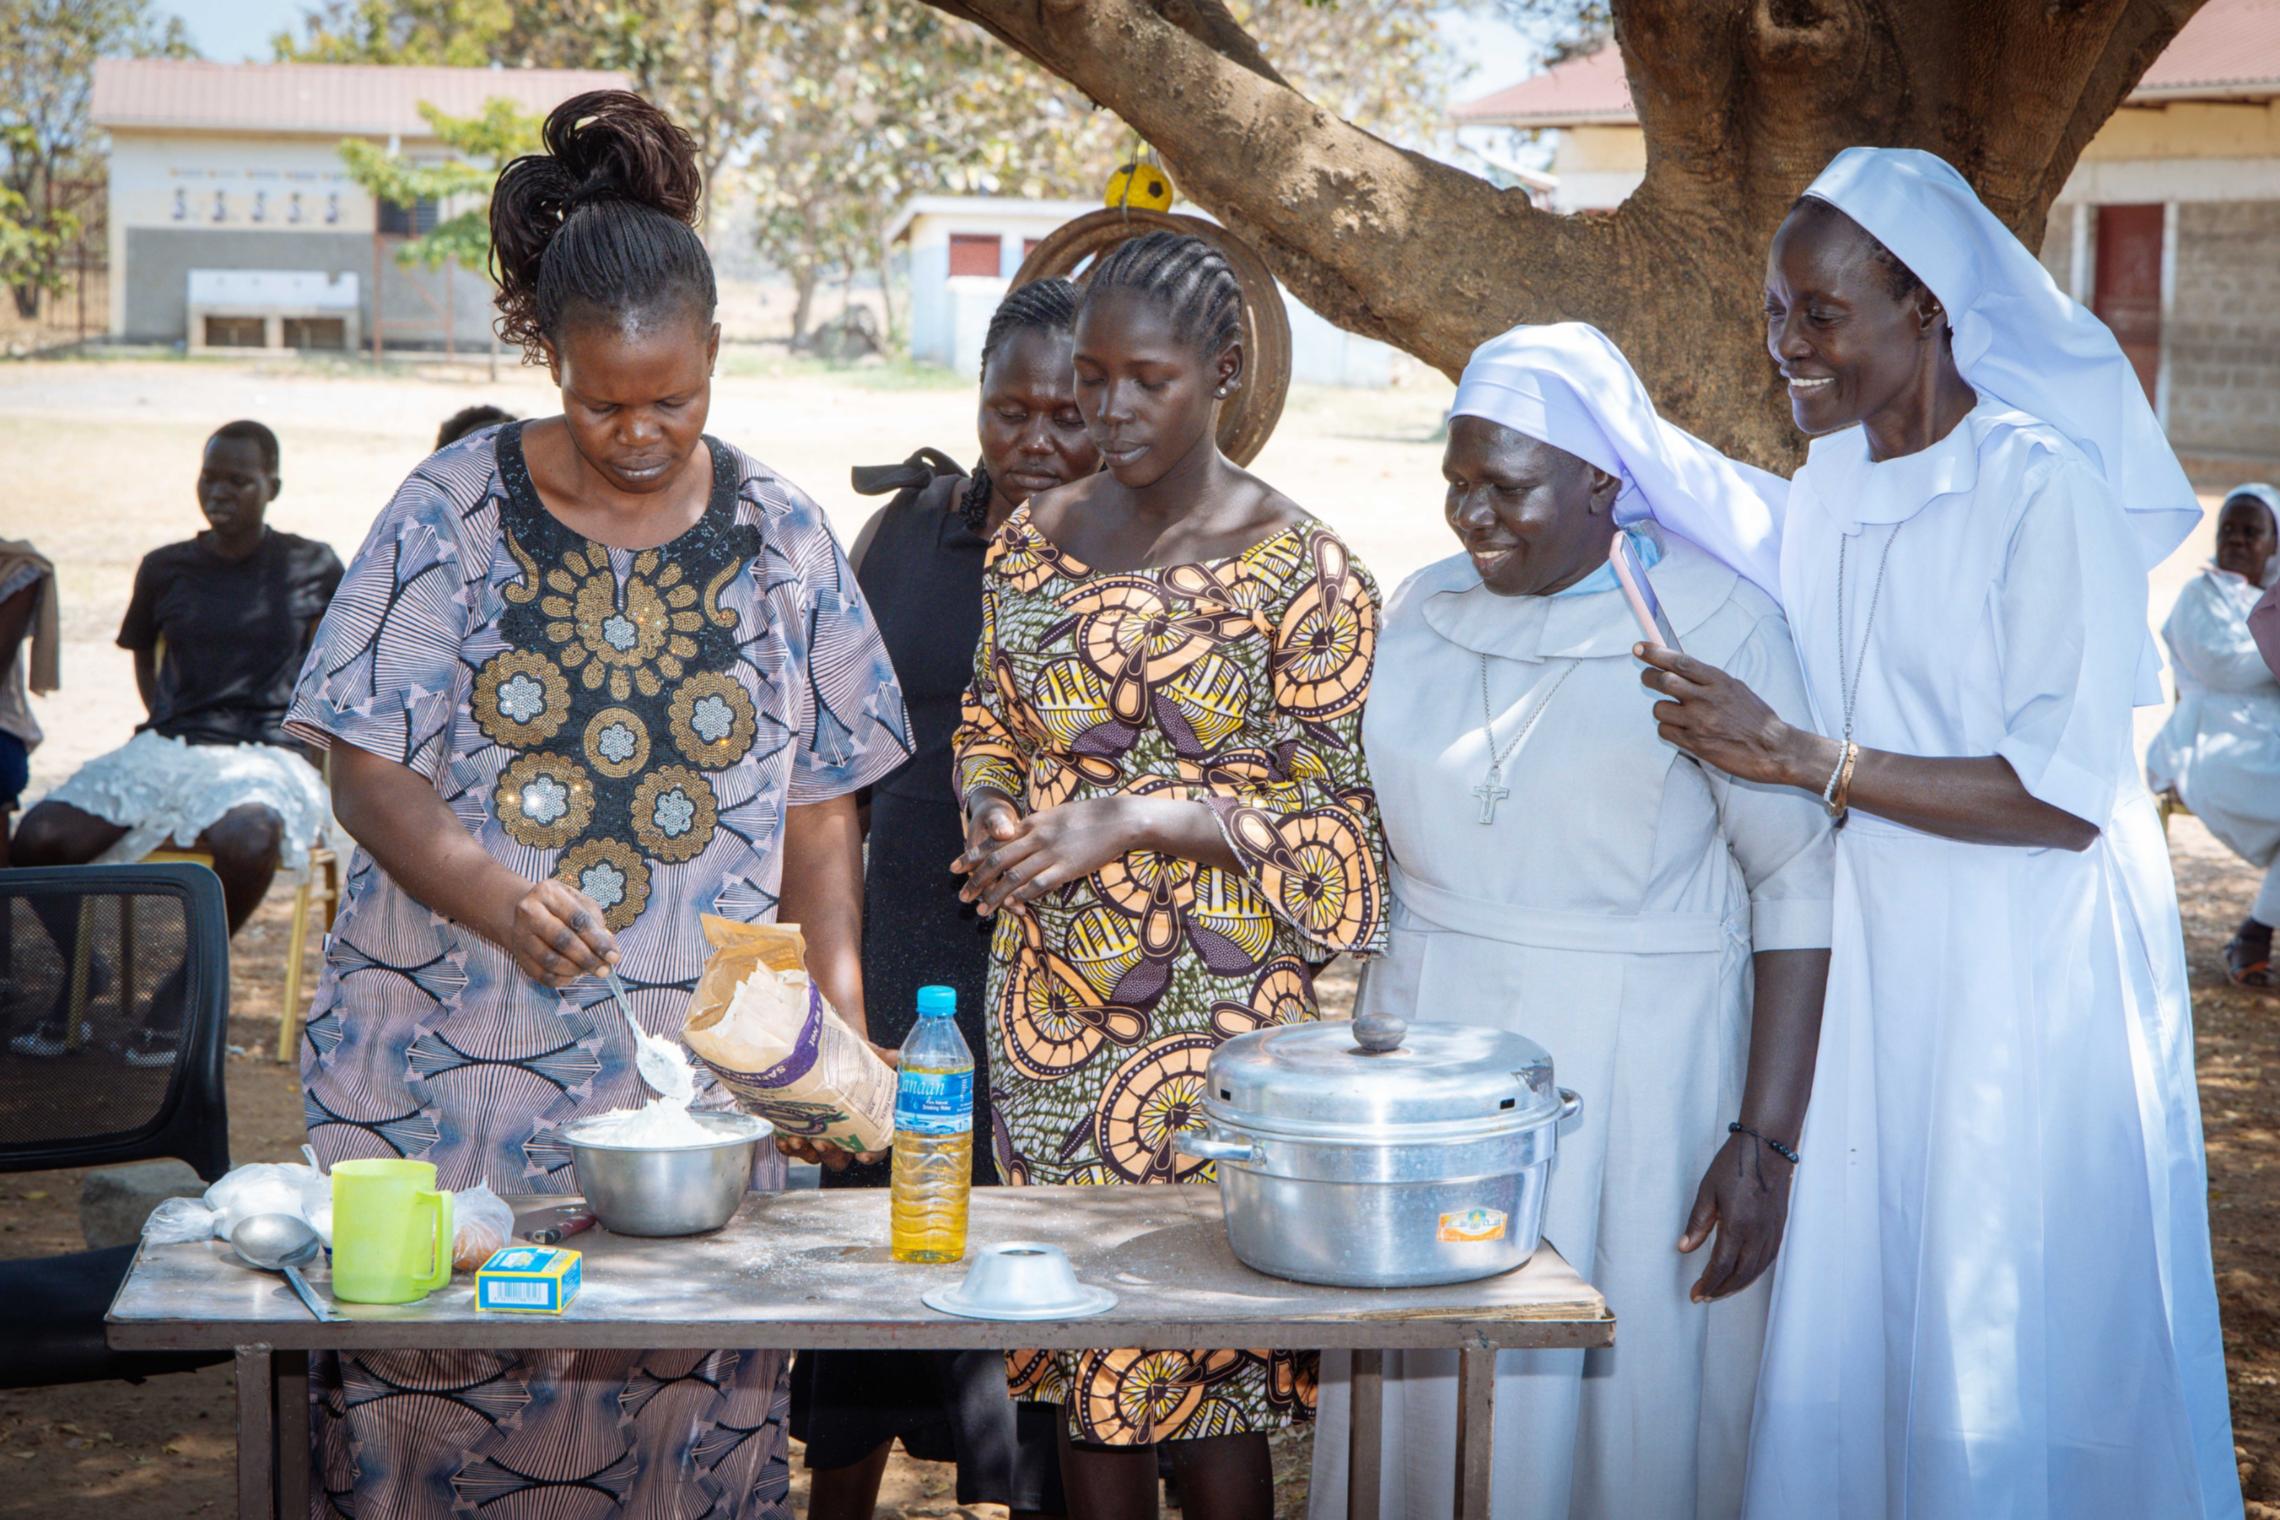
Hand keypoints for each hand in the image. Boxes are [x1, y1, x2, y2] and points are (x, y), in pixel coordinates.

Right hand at [494, 879, 616, 987]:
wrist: (528, 912)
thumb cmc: (563, 908)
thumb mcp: (582, 905)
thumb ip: (598, 927)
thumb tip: (610, 952)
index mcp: (549, 893)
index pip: (577, 920)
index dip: (597, 941)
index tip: (614, 957)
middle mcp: (529, 911)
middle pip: (562, 940)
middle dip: (587, 958)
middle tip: (604, 970)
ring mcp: (520, 934)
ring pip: (550, 960)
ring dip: (574, 970)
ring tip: (588, 970)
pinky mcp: (518, 954)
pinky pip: (540, 974)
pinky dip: (560, 979)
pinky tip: (573, 976)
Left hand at [774, 1044, 898, 1167]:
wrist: (830, 1047)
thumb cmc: (855, 1056)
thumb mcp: (871, 1056)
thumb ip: (884, 1059)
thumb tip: (896, 1055)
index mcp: (867, 1124)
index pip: (874, 1147)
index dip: (871, 1154)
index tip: (863, 1154)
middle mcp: (844, 1134)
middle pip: (840, 1158)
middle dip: (831, 1154)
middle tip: (824, 1141)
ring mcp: (821, 1134)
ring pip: (815, 1155)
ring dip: (807, 1151)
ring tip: (798, 1138)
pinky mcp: (799, 1129)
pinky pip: (792, 1147)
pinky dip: (787, 1146)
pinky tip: (784, 1137)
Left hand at [953, 796, 1141, 915]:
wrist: (1119, 819)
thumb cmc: (1090, 816)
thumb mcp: (1057, 815)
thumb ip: (1036, 826)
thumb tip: (1019, 833)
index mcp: (1033, 823)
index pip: (995, 841)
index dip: (973, 856)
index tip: (956, 868)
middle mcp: (1037, 837)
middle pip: (998, 860)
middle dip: (977, 879)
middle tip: (963, 895)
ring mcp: (1051, 853)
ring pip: (1014, 876)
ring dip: (995, 894)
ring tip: (982, 909)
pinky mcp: (1067, 868)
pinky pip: (1038, 884)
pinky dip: (1022, 896)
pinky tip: (1011, 906)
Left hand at [1636, 644, 1824, 787]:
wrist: (1774, 749)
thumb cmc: (1755, 717)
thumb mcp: (1735, 688)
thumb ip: (1708, 679)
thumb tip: (1678, 667)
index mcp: (1718, 681)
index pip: (1680, 662)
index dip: (1655, 653)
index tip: (1638, 648)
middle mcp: (1706, 699)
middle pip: (1663, 681)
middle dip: (1649, 677)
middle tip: (1648, 677)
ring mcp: (1699, 722)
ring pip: (1659, 709)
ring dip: (1662, 709)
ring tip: (1676, 712)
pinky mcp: (1695, 744)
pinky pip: (1664, 731)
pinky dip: (1668, 729)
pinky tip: (1681, 729)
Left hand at [1677, 1132, 1794, 1302]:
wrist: (1767, 1149)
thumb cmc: (1735, 1166)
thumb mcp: (1708, 1191)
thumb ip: (1698, 1223)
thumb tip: (1684, 1248)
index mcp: (1738, 1225)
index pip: (1722, 1266)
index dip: (1708, 1283)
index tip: (1695, 1294)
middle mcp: (1758, 1234)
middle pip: (1740, 1274)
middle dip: (1720, 1289)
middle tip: (1703, 1296)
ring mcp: (1771, 1232)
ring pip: (1756, 1270)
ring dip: (1737, 1285)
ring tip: (1719, 1291)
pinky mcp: (1778, 1228)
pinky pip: (1767, 1259)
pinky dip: (1754, 1273)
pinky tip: (1743, 1275)